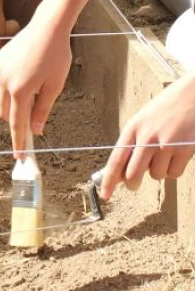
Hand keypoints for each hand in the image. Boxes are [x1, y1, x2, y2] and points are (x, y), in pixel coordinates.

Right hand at [0, 11, 72, 155]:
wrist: (48, 27)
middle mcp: (5, 81)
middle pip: (5, 111)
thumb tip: (35, 130)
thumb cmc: (56, 56)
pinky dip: (13, 82)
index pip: (16, 124)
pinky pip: (4, 77)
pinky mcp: (0, 58)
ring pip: (3, 94)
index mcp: (20, 91)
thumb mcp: (54, 86)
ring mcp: (0, 69)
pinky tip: (30, 70)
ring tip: (36, 87)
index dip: (18, 141)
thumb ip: (42, 109)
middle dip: (15, 120)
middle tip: (31, 123)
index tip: (19, 156)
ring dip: (15, 100)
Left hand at [101, 73, 194, 198]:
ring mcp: (166, 144)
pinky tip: (177, 155)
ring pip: (156, 175)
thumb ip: (134, 141)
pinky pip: (174, 173)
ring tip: (164, 153)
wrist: (192, 95)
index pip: (116, 159)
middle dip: (132, 183)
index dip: (110, 179)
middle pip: (133, 174)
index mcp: (132, 128)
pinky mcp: (184, 150)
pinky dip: (174, 170)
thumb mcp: (144, 120)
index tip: (105, 194)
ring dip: (158, 171)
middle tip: (133, 185)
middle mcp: (146, 137)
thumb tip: (125, 169)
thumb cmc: (167, 108)